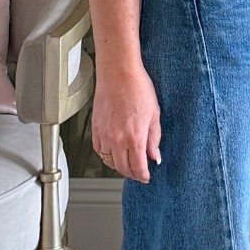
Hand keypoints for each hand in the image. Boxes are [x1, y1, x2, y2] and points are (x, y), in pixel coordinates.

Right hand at [89, 58, 161, 181]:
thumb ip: (154, 139)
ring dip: (118, 166)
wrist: (118, 73)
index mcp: (134, 137)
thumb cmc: (137, 87)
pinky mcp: (95, 128)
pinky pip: (98, 149)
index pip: (138, 167)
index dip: (143, 176)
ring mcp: (104, 134)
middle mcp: (117, 138)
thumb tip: (154, 155)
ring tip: (126, 163)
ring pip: (108, 161)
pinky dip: (106, 155)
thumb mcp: (154, 114)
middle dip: (131, 174)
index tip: (146, 176)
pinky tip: (113, 151)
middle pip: (122, 168)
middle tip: (138, 172)